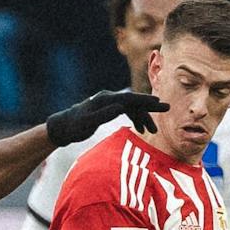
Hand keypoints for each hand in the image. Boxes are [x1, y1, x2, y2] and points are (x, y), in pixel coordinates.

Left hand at [47, 89, 168, 144]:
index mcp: (105, 99)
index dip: (145, 100)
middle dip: (150, 106)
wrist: (62, 127)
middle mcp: (109, 98)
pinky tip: (141, 129)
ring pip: (131, 108)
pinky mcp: (108, 109)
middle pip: (134, 101)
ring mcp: (109, 103)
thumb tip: (121, 108)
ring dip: (142, 118)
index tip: (159, 103)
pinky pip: (126, 112)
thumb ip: (103, 115)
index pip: (129, 98)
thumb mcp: (87, 123)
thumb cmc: (73, 127)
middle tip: (167, 108)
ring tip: (152, 131)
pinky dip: (134, 119)